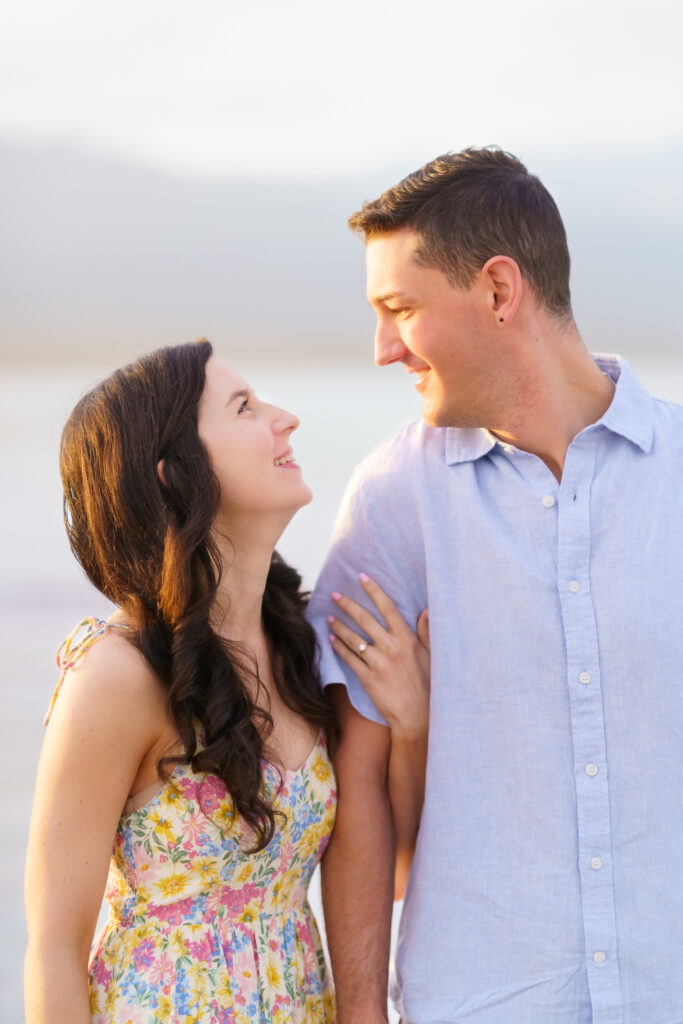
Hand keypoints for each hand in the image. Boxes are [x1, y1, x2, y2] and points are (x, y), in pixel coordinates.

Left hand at [327, 573, 429, 741]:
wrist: (417, 714)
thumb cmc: (427, 683)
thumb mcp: (431, 655)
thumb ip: (426, 632)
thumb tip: (427, 610)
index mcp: (407, 638)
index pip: (387, 607)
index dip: (374, 590)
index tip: (362, 577)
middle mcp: (391, 647)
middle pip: (364, 619)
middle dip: (347, 604)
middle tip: (335, 595)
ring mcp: (378, 662)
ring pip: (353, 638)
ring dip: (339, 625)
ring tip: (329, 617)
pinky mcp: (368, 678)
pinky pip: (349, 658)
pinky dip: (339, 647)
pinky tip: (332, 639)